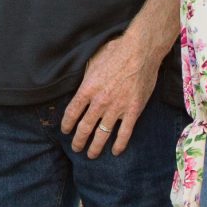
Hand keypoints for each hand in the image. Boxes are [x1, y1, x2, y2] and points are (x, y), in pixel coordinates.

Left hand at [60, 31, 163, 157]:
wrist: (141, 51)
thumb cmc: (116, 51)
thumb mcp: (93, 61)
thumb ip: (86, 77)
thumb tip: (80, 86)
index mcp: (87, 89)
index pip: (71, 113)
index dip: (66, 124)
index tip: (65, 131)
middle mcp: (100, 102)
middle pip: (84, 128)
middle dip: (78, 141)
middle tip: (75, 148)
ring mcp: (117, 108)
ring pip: (102, 134)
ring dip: (95, 147)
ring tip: (91, 154)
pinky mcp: (133, 111)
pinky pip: (124, 133)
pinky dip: (119, 145)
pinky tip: (115, 152)